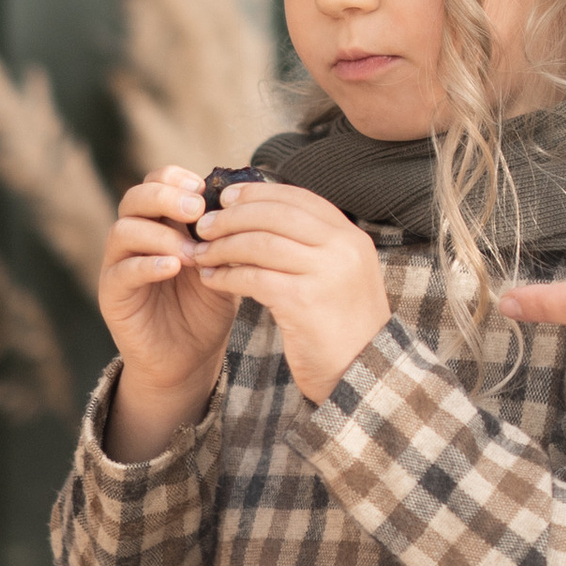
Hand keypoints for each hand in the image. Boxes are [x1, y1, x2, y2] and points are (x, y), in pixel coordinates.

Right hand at [99, 167, 237, 455]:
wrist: (190, 357)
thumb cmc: (207, 304)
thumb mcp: (223, 263)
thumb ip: (226, 235)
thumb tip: (245, 200)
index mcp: (161, 221)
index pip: (157, 182)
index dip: (177, 178)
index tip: (205, 189)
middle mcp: (135, 237)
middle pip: (135, 198)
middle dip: (165, 197)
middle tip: (196, 209)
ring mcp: (119, 265)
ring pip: (123, 230)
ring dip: (160, 235)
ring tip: (191, 252)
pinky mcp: (112, 295)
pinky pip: (121, 272)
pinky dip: (147, 265)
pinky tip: (173, 267)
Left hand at [192, 175, 390, 405]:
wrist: (363, 372)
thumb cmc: (342, 325)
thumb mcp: (339, 275)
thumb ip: (313, 247)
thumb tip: (262, 217)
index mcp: (351, 237)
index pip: (298, 198)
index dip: (258, 193)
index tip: (227, 197)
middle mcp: (342, 248)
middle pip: (277, 214)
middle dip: (234, 216)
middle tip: (205, 224)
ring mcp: (325, 273)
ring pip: (260, 243)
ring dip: (223, 246)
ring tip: (201, 253)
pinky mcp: (303, 301)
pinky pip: (253, 278)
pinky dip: (226, 275)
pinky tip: (211, 280)